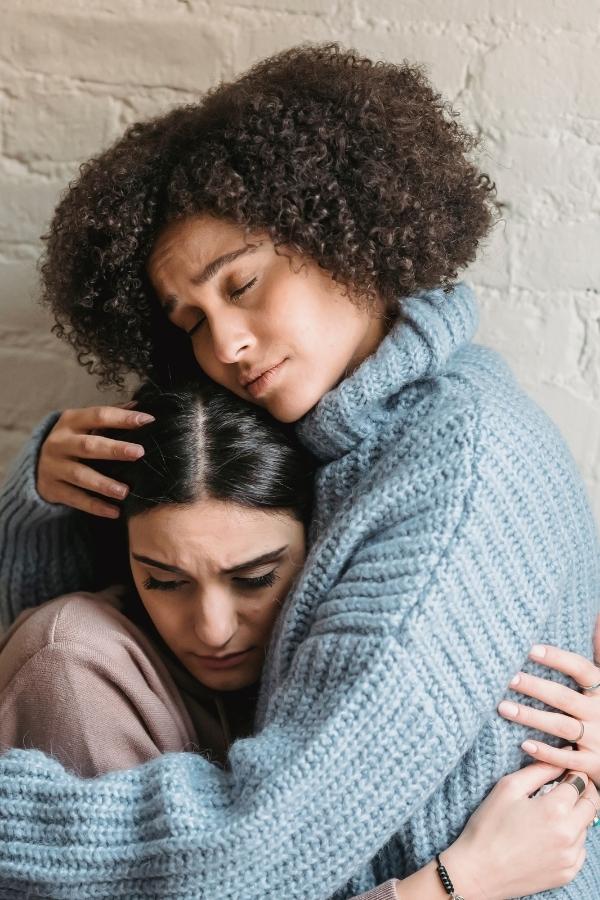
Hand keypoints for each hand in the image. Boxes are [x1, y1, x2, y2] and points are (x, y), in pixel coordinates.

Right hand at [37, 405, 153, 517]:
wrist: (35, 464)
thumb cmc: (72, 440)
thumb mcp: (83, 424)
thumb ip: (109, 416)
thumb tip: (138, 405)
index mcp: (70, 421)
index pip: (98, 416)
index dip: (122, 418)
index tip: (147, 420)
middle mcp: (59, 442)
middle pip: (88, 446)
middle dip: (114, 449)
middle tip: (139, 453)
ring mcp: (53, 467)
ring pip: (80, 476)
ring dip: (103, 484)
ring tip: (125, 491)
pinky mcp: (52, 489)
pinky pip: (75, 499)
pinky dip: (95, 506)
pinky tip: (115, 512)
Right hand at [443, 761, 598, 899]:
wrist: (479, 871)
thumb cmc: (489, 826)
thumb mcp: (508, 788)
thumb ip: (538, 770)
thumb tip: (559, 759)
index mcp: (555, 809)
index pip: (578, 782)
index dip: (572, 772)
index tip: (564, 771)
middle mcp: (569, 834)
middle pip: (590, 804)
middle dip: (582, 791)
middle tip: (566, 786)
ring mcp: (570, 857)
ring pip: (586, 827)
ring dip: (576, 815)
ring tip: (553, 811)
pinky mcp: (567, 873)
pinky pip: (580, 850)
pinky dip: (572, 838)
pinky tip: (552, 834)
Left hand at [497, 637, 599, 785]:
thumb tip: (596, 616)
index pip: (579, 668)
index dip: (556, 657)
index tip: (529, 648)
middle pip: (563, 696)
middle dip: (534, 686)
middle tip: (505, 677)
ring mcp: (598, 739)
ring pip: (561, 726)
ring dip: (531, 717)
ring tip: (502, 707)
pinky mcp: (594, 764)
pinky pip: (568, 758)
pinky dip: (546, 752)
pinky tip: (523, 743)